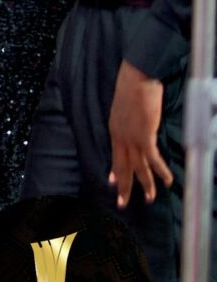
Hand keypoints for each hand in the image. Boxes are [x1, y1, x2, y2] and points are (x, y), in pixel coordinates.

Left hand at [109, 61, 173, 207]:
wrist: (136, 78)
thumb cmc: (134, 88)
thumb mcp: (127, 109)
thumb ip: (130, 121)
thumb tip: (139, 126)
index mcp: (115, 130)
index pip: (114, 155)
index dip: (115, 171)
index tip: (113, 183)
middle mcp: (120, 137)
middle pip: (122, 166)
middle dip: (124, 187)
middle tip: (123, 203)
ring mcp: (131, 138)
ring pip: (138, 167)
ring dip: (145, 185)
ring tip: (149, 200)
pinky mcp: (144, 136)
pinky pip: (153, 159)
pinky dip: (161, 172)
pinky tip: (167, 181)